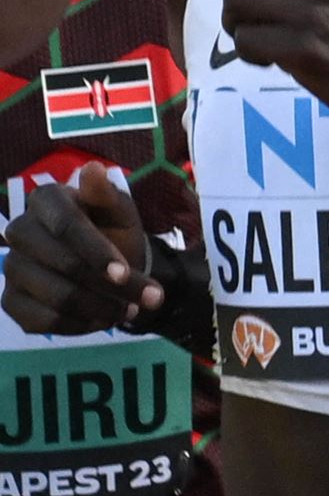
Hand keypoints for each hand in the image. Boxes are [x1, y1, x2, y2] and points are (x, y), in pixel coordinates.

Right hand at [2, 162, 156, 333]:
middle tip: (148, 298)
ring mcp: (12, 267)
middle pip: (65, 265)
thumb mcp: (120, 213)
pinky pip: (42, 322)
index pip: (68, 227)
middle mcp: (19, 231)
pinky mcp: (10, 300)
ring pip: (57, 297)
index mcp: (46, 200)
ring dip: (102, 309)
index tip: (125, 274)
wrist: (110, 267)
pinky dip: (80, 326)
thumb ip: (107, 196)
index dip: (98, 252)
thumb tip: (93, 170)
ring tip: (130, 309)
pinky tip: (103, 319)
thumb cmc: (113, 232)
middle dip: (112, 287)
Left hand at [221, 0, 328, 143]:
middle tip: (254, 30)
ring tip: (263, 48)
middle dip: (237, 5)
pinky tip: (274, 64)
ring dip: (240, 29)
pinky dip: (250, 55)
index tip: (270, 12)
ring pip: (237, 4)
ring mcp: (314, 13)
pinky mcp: (305, 48)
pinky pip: (246, 41)